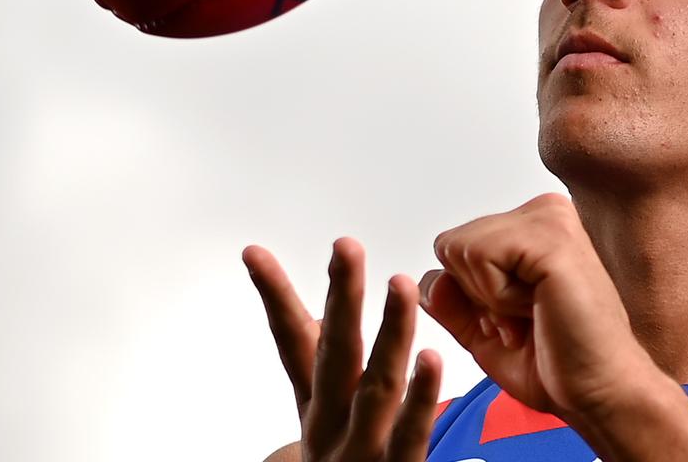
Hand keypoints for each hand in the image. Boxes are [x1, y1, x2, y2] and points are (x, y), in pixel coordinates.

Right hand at [244, 239, 441, 460]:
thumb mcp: (323, 429)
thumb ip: (334, 385)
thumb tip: (332, 355)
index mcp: (319, 408)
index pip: (293, 342)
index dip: (275, 296)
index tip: (254, 252)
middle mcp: (334, 427)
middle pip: (334, 353)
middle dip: (341, 296)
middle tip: (346, 247)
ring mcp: (362, 452)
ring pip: (375, 385)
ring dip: (389, 331)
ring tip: (401, 284)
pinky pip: (410, 436)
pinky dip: (421, 399)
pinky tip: (433, 359)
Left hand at [419, 193, 654, 421]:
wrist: (601, 392)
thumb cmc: (558, 364)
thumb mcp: (485, 332)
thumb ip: (453, 302)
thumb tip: (427, 279)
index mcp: (534, 226)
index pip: (456, 246)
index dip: (471, 297)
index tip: (517, 321)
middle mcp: (544, 213)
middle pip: (452, 245)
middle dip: (476, 297)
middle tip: (525, 321)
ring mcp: (549, 219)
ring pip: (460, 248)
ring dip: (488, 299)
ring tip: (533, 315)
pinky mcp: (550, 236)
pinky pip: (478, 256)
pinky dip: (496, 299)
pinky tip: (537, 308)